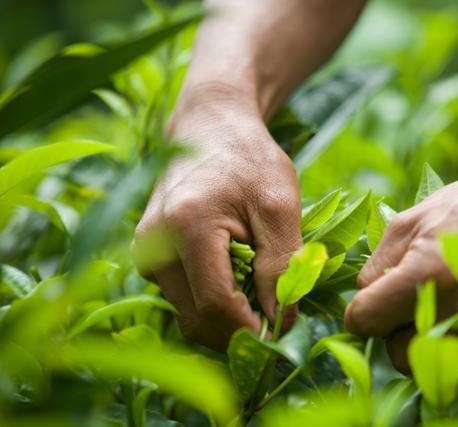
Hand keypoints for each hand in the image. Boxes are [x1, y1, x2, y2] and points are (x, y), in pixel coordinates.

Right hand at [134, 86, 300, 350]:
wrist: (209, 127)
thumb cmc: (249, 158)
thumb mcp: (279, 205)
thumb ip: (282, 265)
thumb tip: (281, 322)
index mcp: (186, 227)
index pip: (216, 304)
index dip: (251, 330)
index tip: (281, 337)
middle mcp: (154, 245)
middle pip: (197, 317)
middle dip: (238, 331)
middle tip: (276, 322)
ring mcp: (146, 252)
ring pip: (188, 314)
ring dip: (226, 319)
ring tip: (259, 296)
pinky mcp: (149, 256)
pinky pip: (183, 298)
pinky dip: (212, 305)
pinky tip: (238, 285)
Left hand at [345, 115, 457, 372]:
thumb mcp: (413, 219)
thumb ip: (378, 264)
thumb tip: (364, 297)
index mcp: (423, 277)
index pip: (362, 322)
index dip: (362, 311)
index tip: (374, 302)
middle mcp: (456, 315)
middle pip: (397, 354)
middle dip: (398, 332)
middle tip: (418, 301)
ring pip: (437, 364)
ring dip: (436, 341)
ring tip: (456, 300)